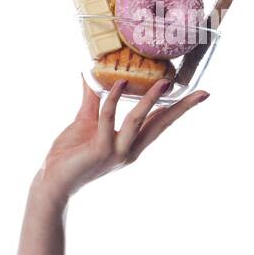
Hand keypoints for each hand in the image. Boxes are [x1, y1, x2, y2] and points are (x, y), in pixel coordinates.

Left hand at [37, 74, 208, 200]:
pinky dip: (114, 100)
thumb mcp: (86, 122)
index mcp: (131, 145)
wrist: (51, 180)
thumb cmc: (69, 155)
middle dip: (182, 108)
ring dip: (151, 100)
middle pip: (161, 126)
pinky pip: (108, 119)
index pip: (159, 124)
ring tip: (163, 82)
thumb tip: (92, 74)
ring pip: (138, 121)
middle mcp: (129, 151)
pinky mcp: (101, 150)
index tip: (197, 94)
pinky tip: (120, 83)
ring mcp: (117, 152)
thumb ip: (94, 100)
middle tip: (202, 93)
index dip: (177, 109)